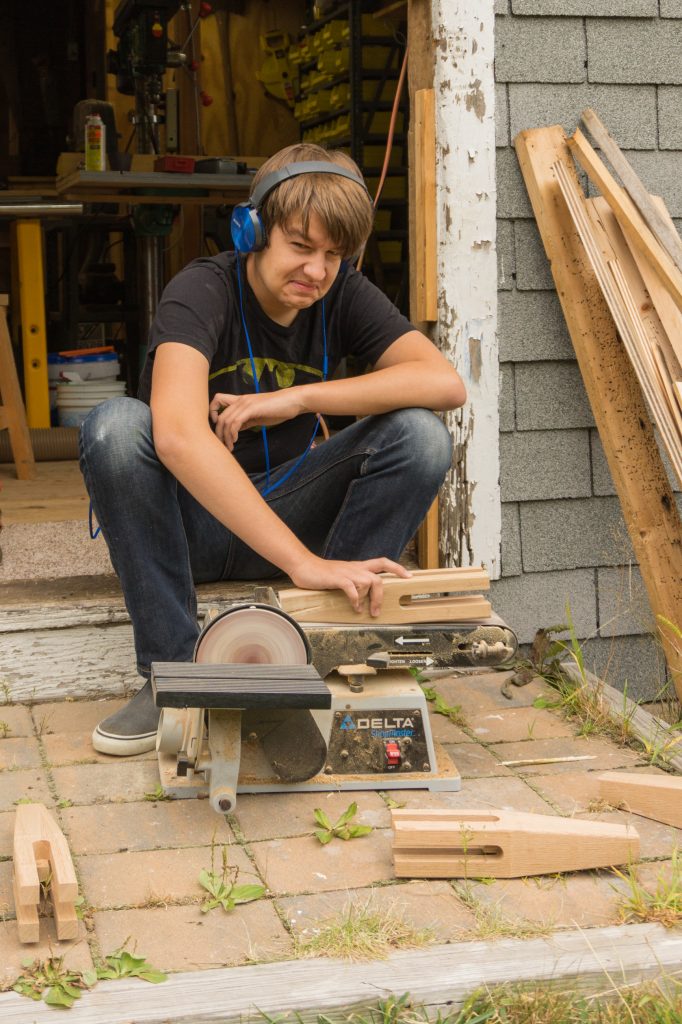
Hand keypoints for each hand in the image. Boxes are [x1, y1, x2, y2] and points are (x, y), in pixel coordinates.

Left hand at [210, 389, 304, 449]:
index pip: (217, 400)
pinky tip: (236, 440)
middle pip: (219, 416)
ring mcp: (245, 403)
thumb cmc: (277, 409)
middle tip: (222, 445)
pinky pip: (235, 422)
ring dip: (225, 437)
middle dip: (218, 433)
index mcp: (240, 400)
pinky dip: (232, 433)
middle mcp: (240, 400)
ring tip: (230, 447)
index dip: (212, 412)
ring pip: (226, 421)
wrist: (292, 402)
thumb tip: (235, 430)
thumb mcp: (257, 416)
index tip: (218, 427)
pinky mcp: (251, 408)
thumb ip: (245, 421)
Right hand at [290, 556, 410, 616]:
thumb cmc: (320, 573)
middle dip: (382, 595)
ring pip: (368, 582)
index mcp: (357, 567)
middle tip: (378, 611)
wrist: (303, 565)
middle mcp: (355, 568)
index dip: (397, 568)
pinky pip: (352, 588)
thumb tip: (361, 598)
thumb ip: (352, 583)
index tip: (409, 575)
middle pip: (378, 578)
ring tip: (364, 610)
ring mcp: (346, 573)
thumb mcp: (341, 576)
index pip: (382, 562)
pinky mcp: (337, 578)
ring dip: (369, 599)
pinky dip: (355, 599)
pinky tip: (354, 607)